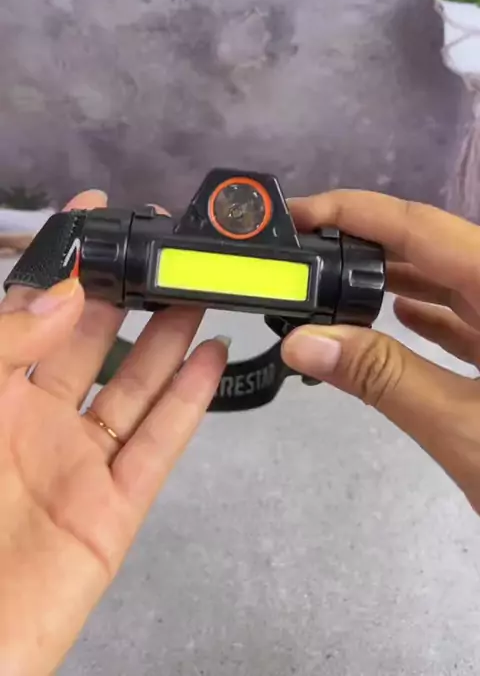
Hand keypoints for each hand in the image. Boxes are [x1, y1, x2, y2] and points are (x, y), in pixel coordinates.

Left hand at [0, 190, 228, 675]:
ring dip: (170, 337)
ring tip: (199, 291)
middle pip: (93, 340)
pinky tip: (211, 361)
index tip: (96, 216)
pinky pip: (159, 447)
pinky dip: (190, 403)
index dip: (66, 261)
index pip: (34, 310)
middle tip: (163, 251)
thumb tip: (63, 295)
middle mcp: (33, 421)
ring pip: (136, 385)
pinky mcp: (111, 511)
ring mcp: (77, 464)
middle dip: (128, 292)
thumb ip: (3, 346)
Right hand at [282, 191, 479, 512]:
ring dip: (396, 277)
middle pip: (437, 246)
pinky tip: (397, 315)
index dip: (355, 211)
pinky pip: (472, 314)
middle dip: (368, 242)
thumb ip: (383, 379)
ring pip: (454, 278)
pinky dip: (431, 312)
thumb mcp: (467, 432)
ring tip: (336, 282)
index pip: (423, 228)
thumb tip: (303, 342)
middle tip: (305, 254)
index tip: (297, 215)